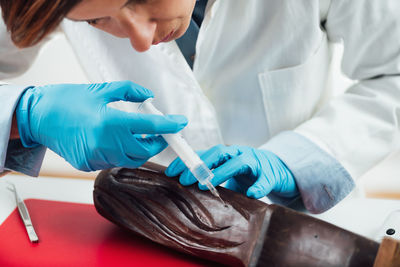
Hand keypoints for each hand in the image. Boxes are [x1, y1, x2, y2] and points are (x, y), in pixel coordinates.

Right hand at [16, 81, 187, 170]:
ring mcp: (96, 157)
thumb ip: (129, 91)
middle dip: (156, 142)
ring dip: (140, 148)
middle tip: (160, 131)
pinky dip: (122, 152)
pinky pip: (114, 161)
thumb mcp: (100, 90)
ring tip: (139, 133)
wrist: (37, 117)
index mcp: (110, 122)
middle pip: (144, 151)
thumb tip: (149, 97)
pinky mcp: (89, 165)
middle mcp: (105, 144)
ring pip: (130, 159)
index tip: (181, 123)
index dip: (169, 126)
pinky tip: (116, 140)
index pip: (150, 127)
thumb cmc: (67, 100)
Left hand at [165, 145, 297, 198]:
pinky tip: (252, 194)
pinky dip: (259, 186)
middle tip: (185, 179)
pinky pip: (264, 179)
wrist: (279, 171)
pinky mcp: (271, 175)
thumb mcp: (228, 175)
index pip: (204, 154)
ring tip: (209, 184)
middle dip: (201, 165)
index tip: (171, 172)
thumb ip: (213, 179)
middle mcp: (239, 154)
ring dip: (223, 172)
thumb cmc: (248, 174)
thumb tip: (187, 190)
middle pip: (219, 153)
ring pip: (239, 162)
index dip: (187, 161)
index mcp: (226, 154)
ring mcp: (256, 162)